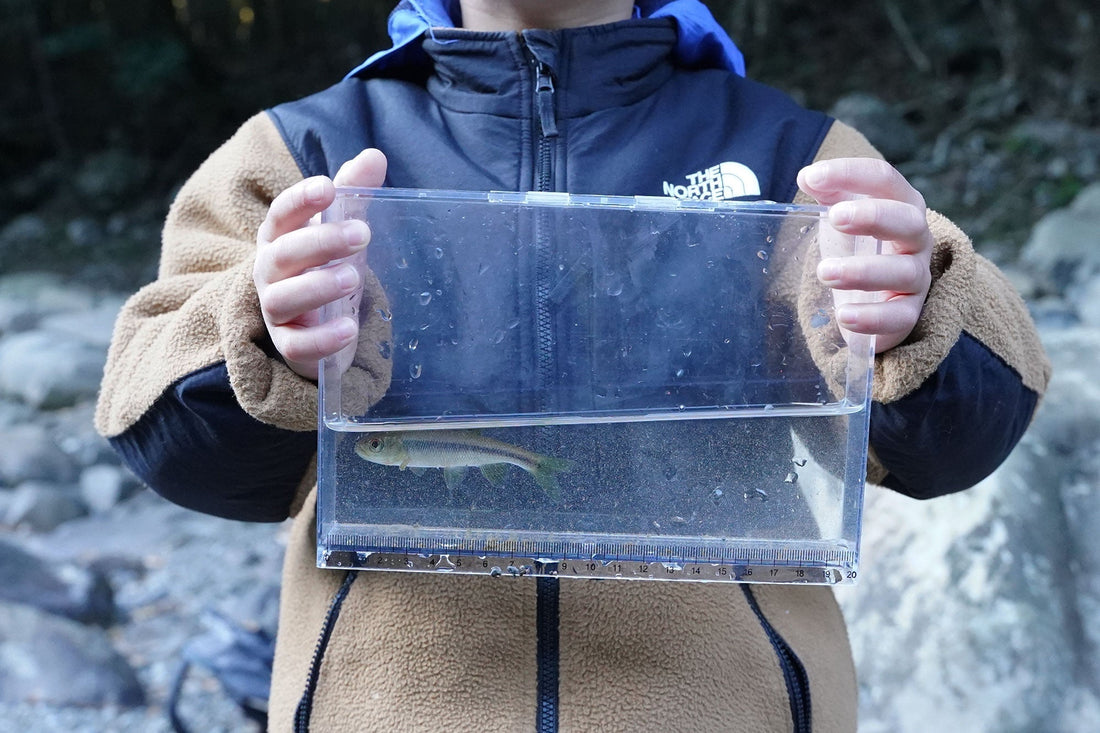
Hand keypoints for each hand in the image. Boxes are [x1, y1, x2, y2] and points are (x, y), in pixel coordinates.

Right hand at [254, 149, 387, 378]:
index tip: (327, 187)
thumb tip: (374, 156)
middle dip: (320, 242)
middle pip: (283, 254)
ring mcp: (276, 311)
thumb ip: (354, 194)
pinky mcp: (289, 346)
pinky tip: (350, 329)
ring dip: (318, 287)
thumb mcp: (340, 230)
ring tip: (354, 277)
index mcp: (280, 237)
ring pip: (283, 299)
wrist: (320, 325)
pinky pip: (297, 346)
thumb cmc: (326, 266)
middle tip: (362, 233)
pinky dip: (322, 339)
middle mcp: (269, 272)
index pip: (282, 215)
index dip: (301, 200)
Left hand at [797, 158, 932, 352]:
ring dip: (863, 271)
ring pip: (904, 272)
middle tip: (833, 218)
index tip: (811, 177)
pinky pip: (900, 316)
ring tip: (824, 272)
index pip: (885, 179)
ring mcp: (916, 277)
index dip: (851, 173)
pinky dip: (872, 317)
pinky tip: (844, 315)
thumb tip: (808, 176)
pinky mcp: (908, 313)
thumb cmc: (857, 246)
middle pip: (908, 221)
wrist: (870, 299)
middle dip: (873, 217)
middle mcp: (916, 238)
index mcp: (900, 205)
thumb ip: (829, 194)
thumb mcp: (842, 217)